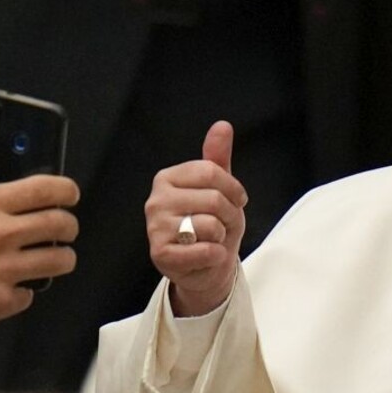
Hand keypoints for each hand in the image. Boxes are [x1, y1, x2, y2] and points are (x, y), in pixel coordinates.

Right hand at [0, 173, 79, 325]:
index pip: (45, 189)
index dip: (66, 190)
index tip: (70, 194)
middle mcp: (2, 234)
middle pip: (62, 224)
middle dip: (69, 226)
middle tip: (64, 230)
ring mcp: (6, 268)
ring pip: (61, 260)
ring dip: (61, 258)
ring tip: (50, 259)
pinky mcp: (4, 299)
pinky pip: (31, 294)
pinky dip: (24, 291)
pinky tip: (11, 286)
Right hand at [146, 121, 247, 315]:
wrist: (205, 267)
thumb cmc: (211, 225)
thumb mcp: (218, 189)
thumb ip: (217, 158)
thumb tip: (222, 126)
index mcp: (167, 178)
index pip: (210, 171)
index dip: (233, 188)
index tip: (236, 200)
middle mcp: (155, 200)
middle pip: (214, 199)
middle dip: (230, 216)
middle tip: (223, 225)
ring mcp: (155, 228)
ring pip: (211, 225)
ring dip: (222, 236)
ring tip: (212, 240)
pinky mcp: (161, 254)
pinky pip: (206, 250)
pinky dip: (216, 256)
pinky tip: (206, 256)